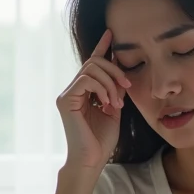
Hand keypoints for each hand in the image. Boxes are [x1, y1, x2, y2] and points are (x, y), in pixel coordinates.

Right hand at [57, 28, 130, 169]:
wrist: (92, 160)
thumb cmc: (102, 140)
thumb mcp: (114, 109)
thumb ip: (115, 90)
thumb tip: (121, 70)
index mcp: (83, 92)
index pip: (92, 64)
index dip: (102, 47)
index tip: (111, 33)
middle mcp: (73, 90)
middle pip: (94, 62)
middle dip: (115, 70)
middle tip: (127, 85)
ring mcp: (67, 94)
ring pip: (91, 68)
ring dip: (110, 82)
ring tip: (118, 102)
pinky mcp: (66, 100)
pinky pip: (86, 80)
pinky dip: (102, 88)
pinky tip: (108, 103)